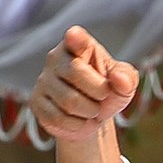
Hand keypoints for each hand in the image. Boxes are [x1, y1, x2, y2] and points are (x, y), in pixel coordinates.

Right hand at [29, 26, 138, 141]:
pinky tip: (80, 120)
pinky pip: (58, 118)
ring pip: (69, 101)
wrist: (91, 116)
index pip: (75, 39)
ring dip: (90, 112)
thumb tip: (121, 80)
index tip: (74, 36)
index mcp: (78, 46)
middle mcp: (55, 58)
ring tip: (92, 109)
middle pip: (76, 72)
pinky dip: (78, 125)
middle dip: (98, 91)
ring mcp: (43, 81)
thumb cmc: (107, 91)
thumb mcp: (123, 83)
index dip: (75, 38)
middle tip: (103, 97)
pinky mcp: (37, 103)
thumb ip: (126, 79)